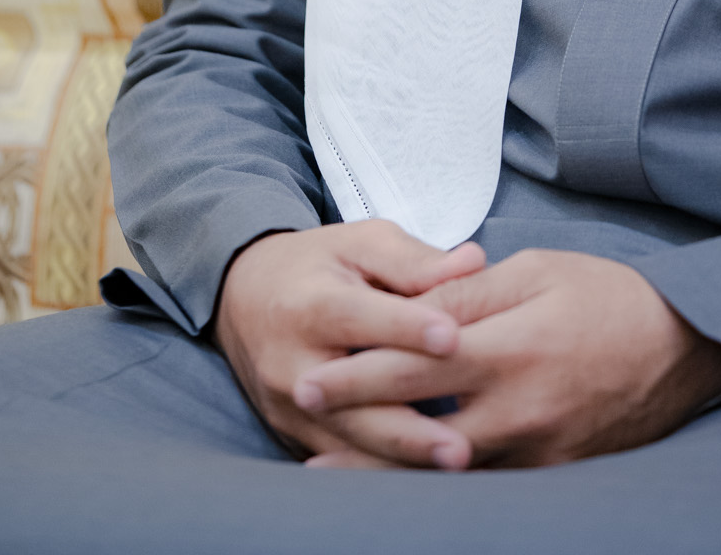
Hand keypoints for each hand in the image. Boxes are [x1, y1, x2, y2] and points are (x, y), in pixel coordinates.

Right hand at [213, 221, 485, 468]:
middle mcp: (293, 362)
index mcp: (310, 303)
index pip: (356, 316)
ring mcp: (290, 408)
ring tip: (457, 464)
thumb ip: (415, 260)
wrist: (245, 298)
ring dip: (403, 457)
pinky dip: (385, 469)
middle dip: (407, 428)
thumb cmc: (318, 266)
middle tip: (461, 445)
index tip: (453, 339)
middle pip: (351, 400)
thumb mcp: (360, 244)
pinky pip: (342, 459)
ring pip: (350, 440)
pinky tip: (429, 477)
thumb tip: (475, 262)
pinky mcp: (294, 435)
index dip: (405, 327)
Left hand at [292, 247, 720, 467]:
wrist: (686, 347)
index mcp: (512, 349)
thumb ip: (470, 292)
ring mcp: (539, 451)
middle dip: (359, 432)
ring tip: (338, 471)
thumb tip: (411, 305)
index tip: (312, 383)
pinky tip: (413, 479)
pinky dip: (446, 482)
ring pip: (449, 471)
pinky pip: (490, 483)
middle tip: (307, 429)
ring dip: (393, 468)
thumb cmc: (608, 296)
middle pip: (421, 431)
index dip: (359, 377)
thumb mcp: (538, 272)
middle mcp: (521, 411)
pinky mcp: (556, 475)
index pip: (417, 367)